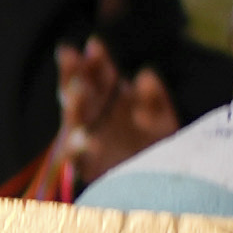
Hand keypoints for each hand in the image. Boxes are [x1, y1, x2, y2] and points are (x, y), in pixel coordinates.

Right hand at [39, 39, 183, 190]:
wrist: (164, 187)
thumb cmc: (160, 148)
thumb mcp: (163, 119)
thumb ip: (155, 97)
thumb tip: (144, 74)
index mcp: (111, 101)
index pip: (99, 75)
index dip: (95, 59)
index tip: (94, 45)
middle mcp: (94, 117)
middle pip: (77, 90)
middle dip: (72, 73)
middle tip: (69, 56)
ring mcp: (87, 140)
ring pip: (73, 119)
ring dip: (74, 104)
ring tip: (78, 92)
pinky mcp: (86, 167)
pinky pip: (77, 157)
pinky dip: (80, 149)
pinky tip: (88, 142)